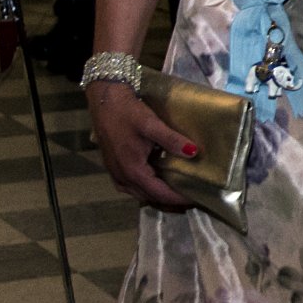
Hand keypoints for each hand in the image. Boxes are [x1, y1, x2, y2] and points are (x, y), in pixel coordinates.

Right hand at [87, 81, 198, 208]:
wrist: (104, 100)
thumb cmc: (126, 112)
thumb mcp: (151, 124)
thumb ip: (172, 140)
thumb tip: (194, 152)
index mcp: (133, 170)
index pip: (161, 193)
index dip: (179, 199)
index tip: (198, 199)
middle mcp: (123, 178)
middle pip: (151, 198)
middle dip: (171, 202)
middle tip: (192, 198)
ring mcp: (116, 174)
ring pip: (141, 194)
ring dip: (159, 197)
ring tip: (178, 194)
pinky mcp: (114, 168)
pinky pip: (132, 188)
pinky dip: (147, 190)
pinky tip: (157, 183)